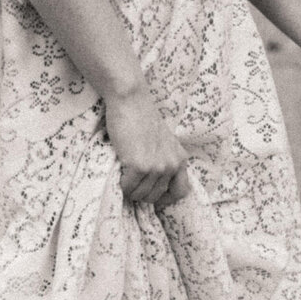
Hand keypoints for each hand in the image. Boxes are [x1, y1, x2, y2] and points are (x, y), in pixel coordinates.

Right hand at [105, 89, 190, 206]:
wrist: (131, 101)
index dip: (166, 198)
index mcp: (180, 159)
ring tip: (124, 176)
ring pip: (141, 195)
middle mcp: (172, 165)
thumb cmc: (142, 118)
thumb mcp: (164, 141)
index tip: (152, 193)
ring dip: (130, 190)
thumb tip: (156, 182)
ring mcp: (157, 167)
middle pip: (155, 196)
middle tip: (131, 182)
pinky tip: (119, 172)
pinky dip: (121, 184)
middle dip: (141, 193)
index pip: (181, 192)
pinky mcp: (140, 166)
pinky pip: (128, 187)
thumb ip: (165, 159)